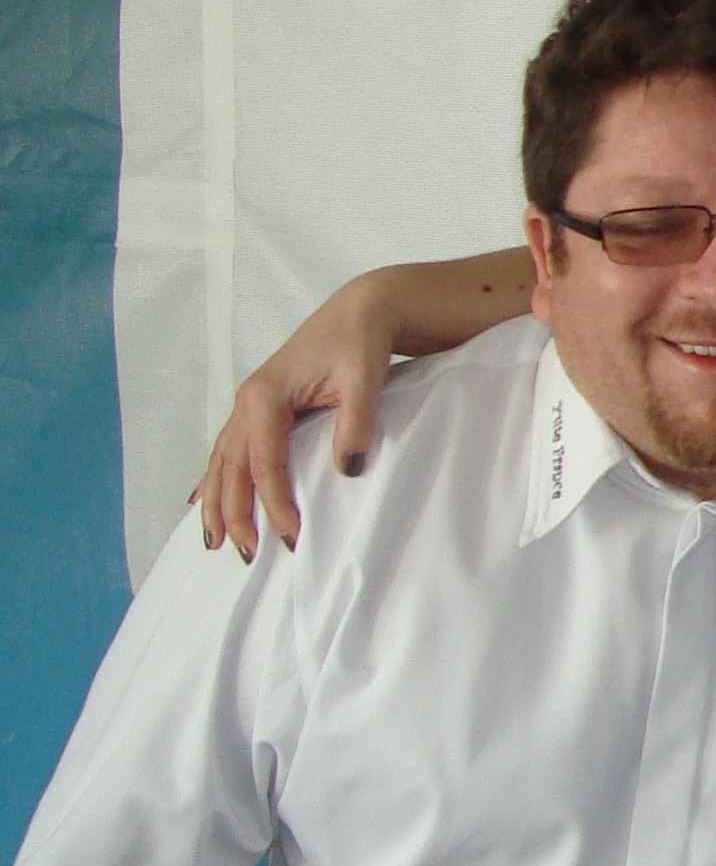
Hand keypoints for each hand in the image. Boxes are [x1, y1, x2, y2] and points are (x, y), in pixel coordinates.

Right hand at [195, 277, 400, 556]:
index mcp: (266, 396)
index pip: (264, 462)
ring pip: (222, 462)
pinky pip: (229, 449)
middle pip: (231, 467)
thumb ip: (357, 421)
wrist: (360, 312)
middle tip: (244, 553)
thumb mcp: (365, 376)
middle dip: (233, 513)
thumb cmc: (360, 340)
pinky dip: (215, 478)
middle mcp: (248, 402)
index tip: (290, 535)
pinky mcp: (260, 408)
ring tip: (213, 540)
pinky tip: (200, 501)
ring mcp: (249, 405)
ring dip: (216, 502)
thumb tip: (349, 469)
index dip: (274, 502)